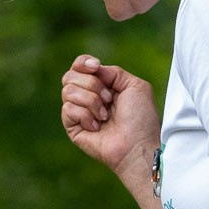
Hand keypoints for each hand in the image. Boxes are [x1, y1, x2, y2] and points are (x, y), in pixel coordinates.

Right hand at [60, 55, 158, 181]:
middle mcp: (88, 97)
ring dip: (91, 101)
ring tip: (105, 116)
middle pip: (70, 76)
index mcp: (102, 86)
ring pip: (67, 91)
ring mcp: (79, 112)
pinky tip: (97, 127)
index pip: (79, 66)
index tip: (96, 67)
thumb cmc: (140, 119)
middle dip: (92, 84)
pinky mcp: (72, 127)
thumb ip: (113, 72)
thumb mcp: (135, 86)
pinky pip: (68, 109)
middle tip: (109, 99)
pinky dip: (85, 116)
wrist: (137, 145)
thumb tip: (93, 69)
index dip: (84, 63)